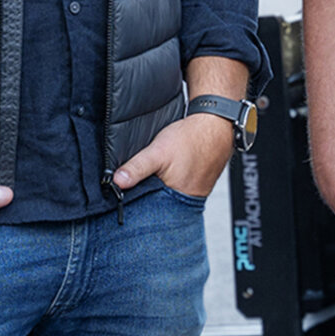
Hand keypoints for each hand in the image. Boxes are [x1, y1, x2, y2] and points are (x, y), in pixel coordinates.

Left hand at [113, 112, 235, 199]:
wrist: (217, 125)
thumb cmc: (192, 138)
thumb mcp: (158, 151)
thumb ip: (137, 167)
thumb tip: (117, 182)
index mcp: (175, 197)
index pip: (148, 211)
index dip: (135, 204)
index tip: (122, 198)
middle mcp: (186, 199)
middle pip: (159, 205)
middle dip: (147, 197)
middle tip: (140, 184)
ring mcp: (194, 193)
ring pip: (169, 197)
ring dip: (160, 190)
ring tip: (156, 177)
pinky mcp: (199, 184)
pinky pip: (180, 189)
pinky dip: (172, 184)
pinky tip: (170, 172)